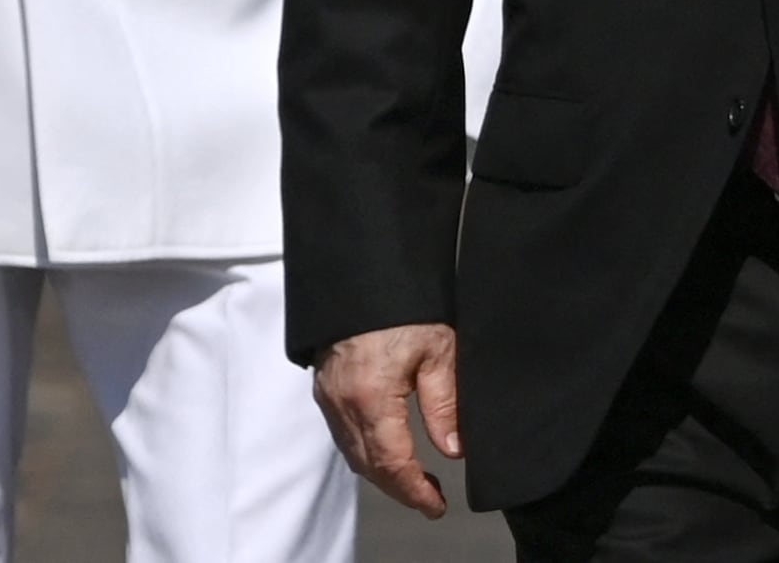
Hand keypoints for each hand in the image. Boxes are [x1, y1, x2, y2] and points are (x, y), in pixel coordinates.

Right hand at [312, 321, 461, 517]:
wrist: (364, 272)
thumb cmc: (404, 305)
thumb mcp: (439, 349)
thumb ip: (445, 403)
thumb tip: (453, 449)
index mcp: (371, 396)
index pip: (392, 462)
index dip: (415, 491)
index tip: (436, 506)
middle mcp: (343, 403)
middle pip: (369, 466)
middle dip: (399, 490)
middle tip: (429, 500)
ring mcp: (329, 396)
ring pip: (353, 454)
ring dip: (382, 474)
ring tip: (415, 481)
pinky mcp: (325, 388)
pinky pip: (343, 435)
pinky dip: (366, 453)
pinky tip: (387, 452)